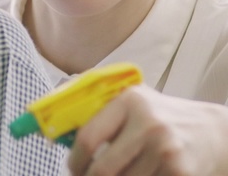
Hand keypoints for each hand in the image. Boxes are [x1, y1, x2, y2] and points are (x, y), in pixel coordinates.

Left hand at [68, 85, 227, 175]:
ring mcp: (166, 149)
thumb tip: (56, 130)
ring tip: (118, 174)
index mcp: (130, 101)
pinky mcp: (180, 172)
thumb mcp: (133, 103)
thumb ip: (98, 111)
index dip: (74, 160)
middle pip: (102, 169)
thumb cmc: (161, 118)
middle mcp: (149, 123)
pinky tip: (141, 175)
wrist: (214, 132)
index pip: (88, 138)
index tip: (72, 167)